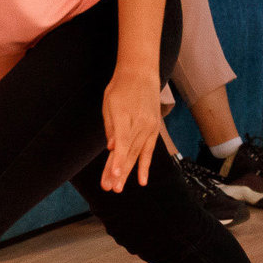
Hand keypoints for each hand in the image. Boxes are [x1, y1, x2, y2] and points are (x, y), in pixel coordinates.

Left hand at [98, 67, 163, 191]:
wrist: (141, 74)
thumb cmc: (120, 88)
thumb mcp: (109, 104)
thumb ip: (111, 127)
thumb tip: (112, 148)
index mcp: (125, 116)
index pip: (122, 142)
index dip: (117, 160)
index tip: (114, 175)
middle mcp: (140, 124)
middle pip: (128, 152)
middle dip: (118, 172)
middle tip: (111, 188)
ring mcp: (149, 127)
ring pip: (137, 154)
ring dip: (127, 172)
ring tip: (118, 187)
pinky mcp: (153, 129)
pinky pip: (149, 151)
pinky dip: (144, 166)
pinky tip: (142, 180)